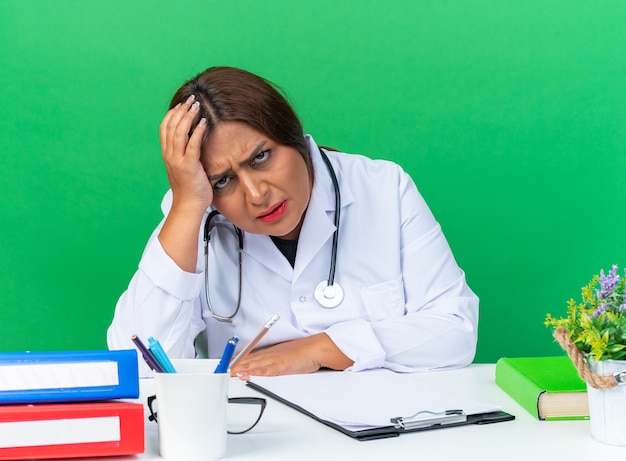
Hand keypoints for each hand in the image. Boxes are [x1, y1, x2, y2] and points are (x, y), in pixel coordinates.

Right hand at [159, 95, 211, 210]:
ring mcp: (177, 160)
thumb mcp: (183, 168)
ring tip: (197, 106)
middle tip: (192, 99)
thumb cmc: (190, 189)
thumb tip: (193, 141)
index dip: (172, 113)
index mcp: (167, 154)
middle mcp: (169, 155)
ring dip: (188, 116)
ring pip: (179, 132)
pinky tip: (203, 122)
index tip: (182, 104)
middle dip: (181, 110)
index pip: (164, 128)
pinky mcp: (188, 166)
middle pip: (170, 126)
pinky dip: (197, 131)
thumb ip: (184, 154)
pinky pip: (192, 144)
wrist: (188, 206)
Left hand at [231, 333, 353, 378]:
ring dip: (241, 368)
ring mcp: (275, 359)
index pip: (250, 355)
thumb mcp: (286, 354)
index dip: (237, 359)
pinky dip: (255, 372)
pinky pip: (265, 370)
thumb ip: (275, 359)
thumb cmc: (304, 351)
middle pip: (249, 359)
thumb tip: (265, 365)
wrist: (316, 348)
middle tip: (222, 369)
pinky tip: (247, 375)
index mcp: (271, 351)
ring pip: (254, 364)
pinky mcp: (281, 366)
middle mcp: (270, 354)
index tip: (227, 363)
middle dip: (235, 364)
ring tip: (230, 372)